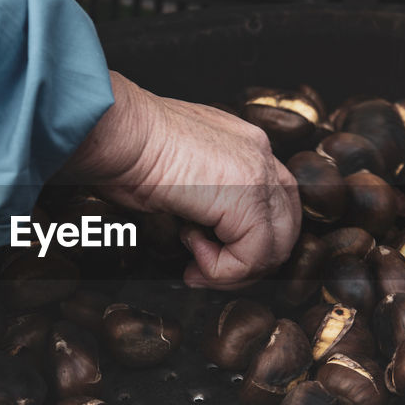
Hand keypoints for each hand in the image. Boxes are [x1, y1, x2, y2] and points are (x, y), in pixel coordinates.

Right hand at [63, 73, 301, 289]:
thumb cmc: (126, 148)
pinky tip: (190, 247)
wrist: (119, 132)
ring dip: (232, 269)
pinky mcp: (247, 200)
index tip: (207, 253)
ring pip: (274, 249)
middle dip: (248, 261)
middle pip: (285, 227)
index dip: (248, 237)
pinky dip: (220, 268)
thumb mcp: (175, 169)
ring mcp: (259, 175)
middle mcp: (260, 154)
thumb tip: (200, 231)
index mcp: (244, 143)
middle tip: (206, 272)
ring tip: (195, 264)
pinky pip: (252, 258)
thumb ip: (201, 192)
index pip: (275, 200)